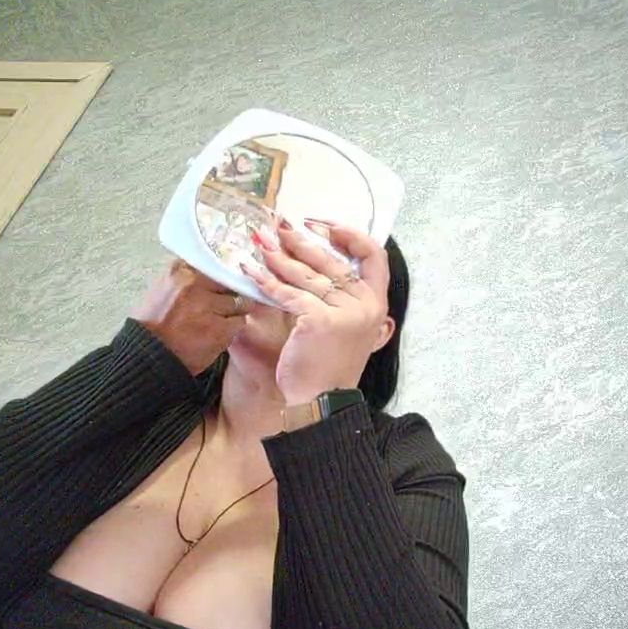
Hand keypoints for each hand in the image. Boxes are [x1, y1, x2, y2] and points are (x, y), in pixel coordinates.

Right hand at [131, 261, 254, 375]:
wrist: (148, 356)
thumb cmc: (150, 327)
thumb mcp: (159, 292)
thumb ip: (181, 280)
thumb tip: (201, 274)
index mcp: (179, 273)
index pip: (213, 263)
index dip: (219, 274)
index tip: (221, 281)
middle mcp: (196, 286)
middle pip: (228, 281)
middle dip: (229, 292)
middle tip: (225, 303)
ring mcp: (210, 306)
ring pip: (238, 301)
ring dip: (234, 310)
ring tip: (223, 320)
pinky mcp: (221, 328)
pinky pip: (239, 321)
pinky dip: (233, 327)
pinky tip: (221, 333)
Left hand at [242, 222, 392, 404]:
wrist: (323, 401)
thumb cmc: (329, 366)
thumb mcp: (347, 328)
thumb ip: (341, 299)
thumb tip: (311, 263)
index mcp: (376, 303)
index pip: (374, 256)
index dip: (350, 235)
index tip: (325, 227)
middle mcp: (365, 304)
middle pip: (331, 261)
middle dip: (301, 241)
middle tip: (278, 227)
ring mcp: (344, 311)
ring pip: (307, 275)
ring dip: (279, 256)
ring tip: (259, 243)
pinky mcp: (319, 320)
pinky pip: (289, 295)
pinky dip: (267, 283)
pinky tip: (250, 273)